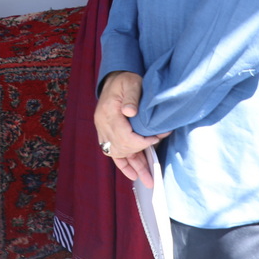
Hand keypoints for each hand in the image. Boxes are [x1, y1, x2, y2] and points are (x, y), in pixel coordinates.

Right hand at [93, 71, 168, 187]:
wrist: (114, 78)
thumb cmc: (125, 80)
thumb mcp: (131, 82)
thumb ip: (131, 96)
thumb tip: (131, 111)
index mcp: (109, 112)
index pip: (124, 136)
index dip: (141, 142)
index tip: (155, 140)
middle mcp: (103, 124)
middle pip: (120, 148)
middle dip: (139, 160)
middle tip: (154, 169)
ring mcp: (102, 130)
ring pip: (117, 153)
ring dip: (132, 167)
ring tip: (146, 180)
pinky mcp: (105, 133)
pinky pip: (111, 152)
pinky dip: (122, 164)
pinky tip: (132, 173)